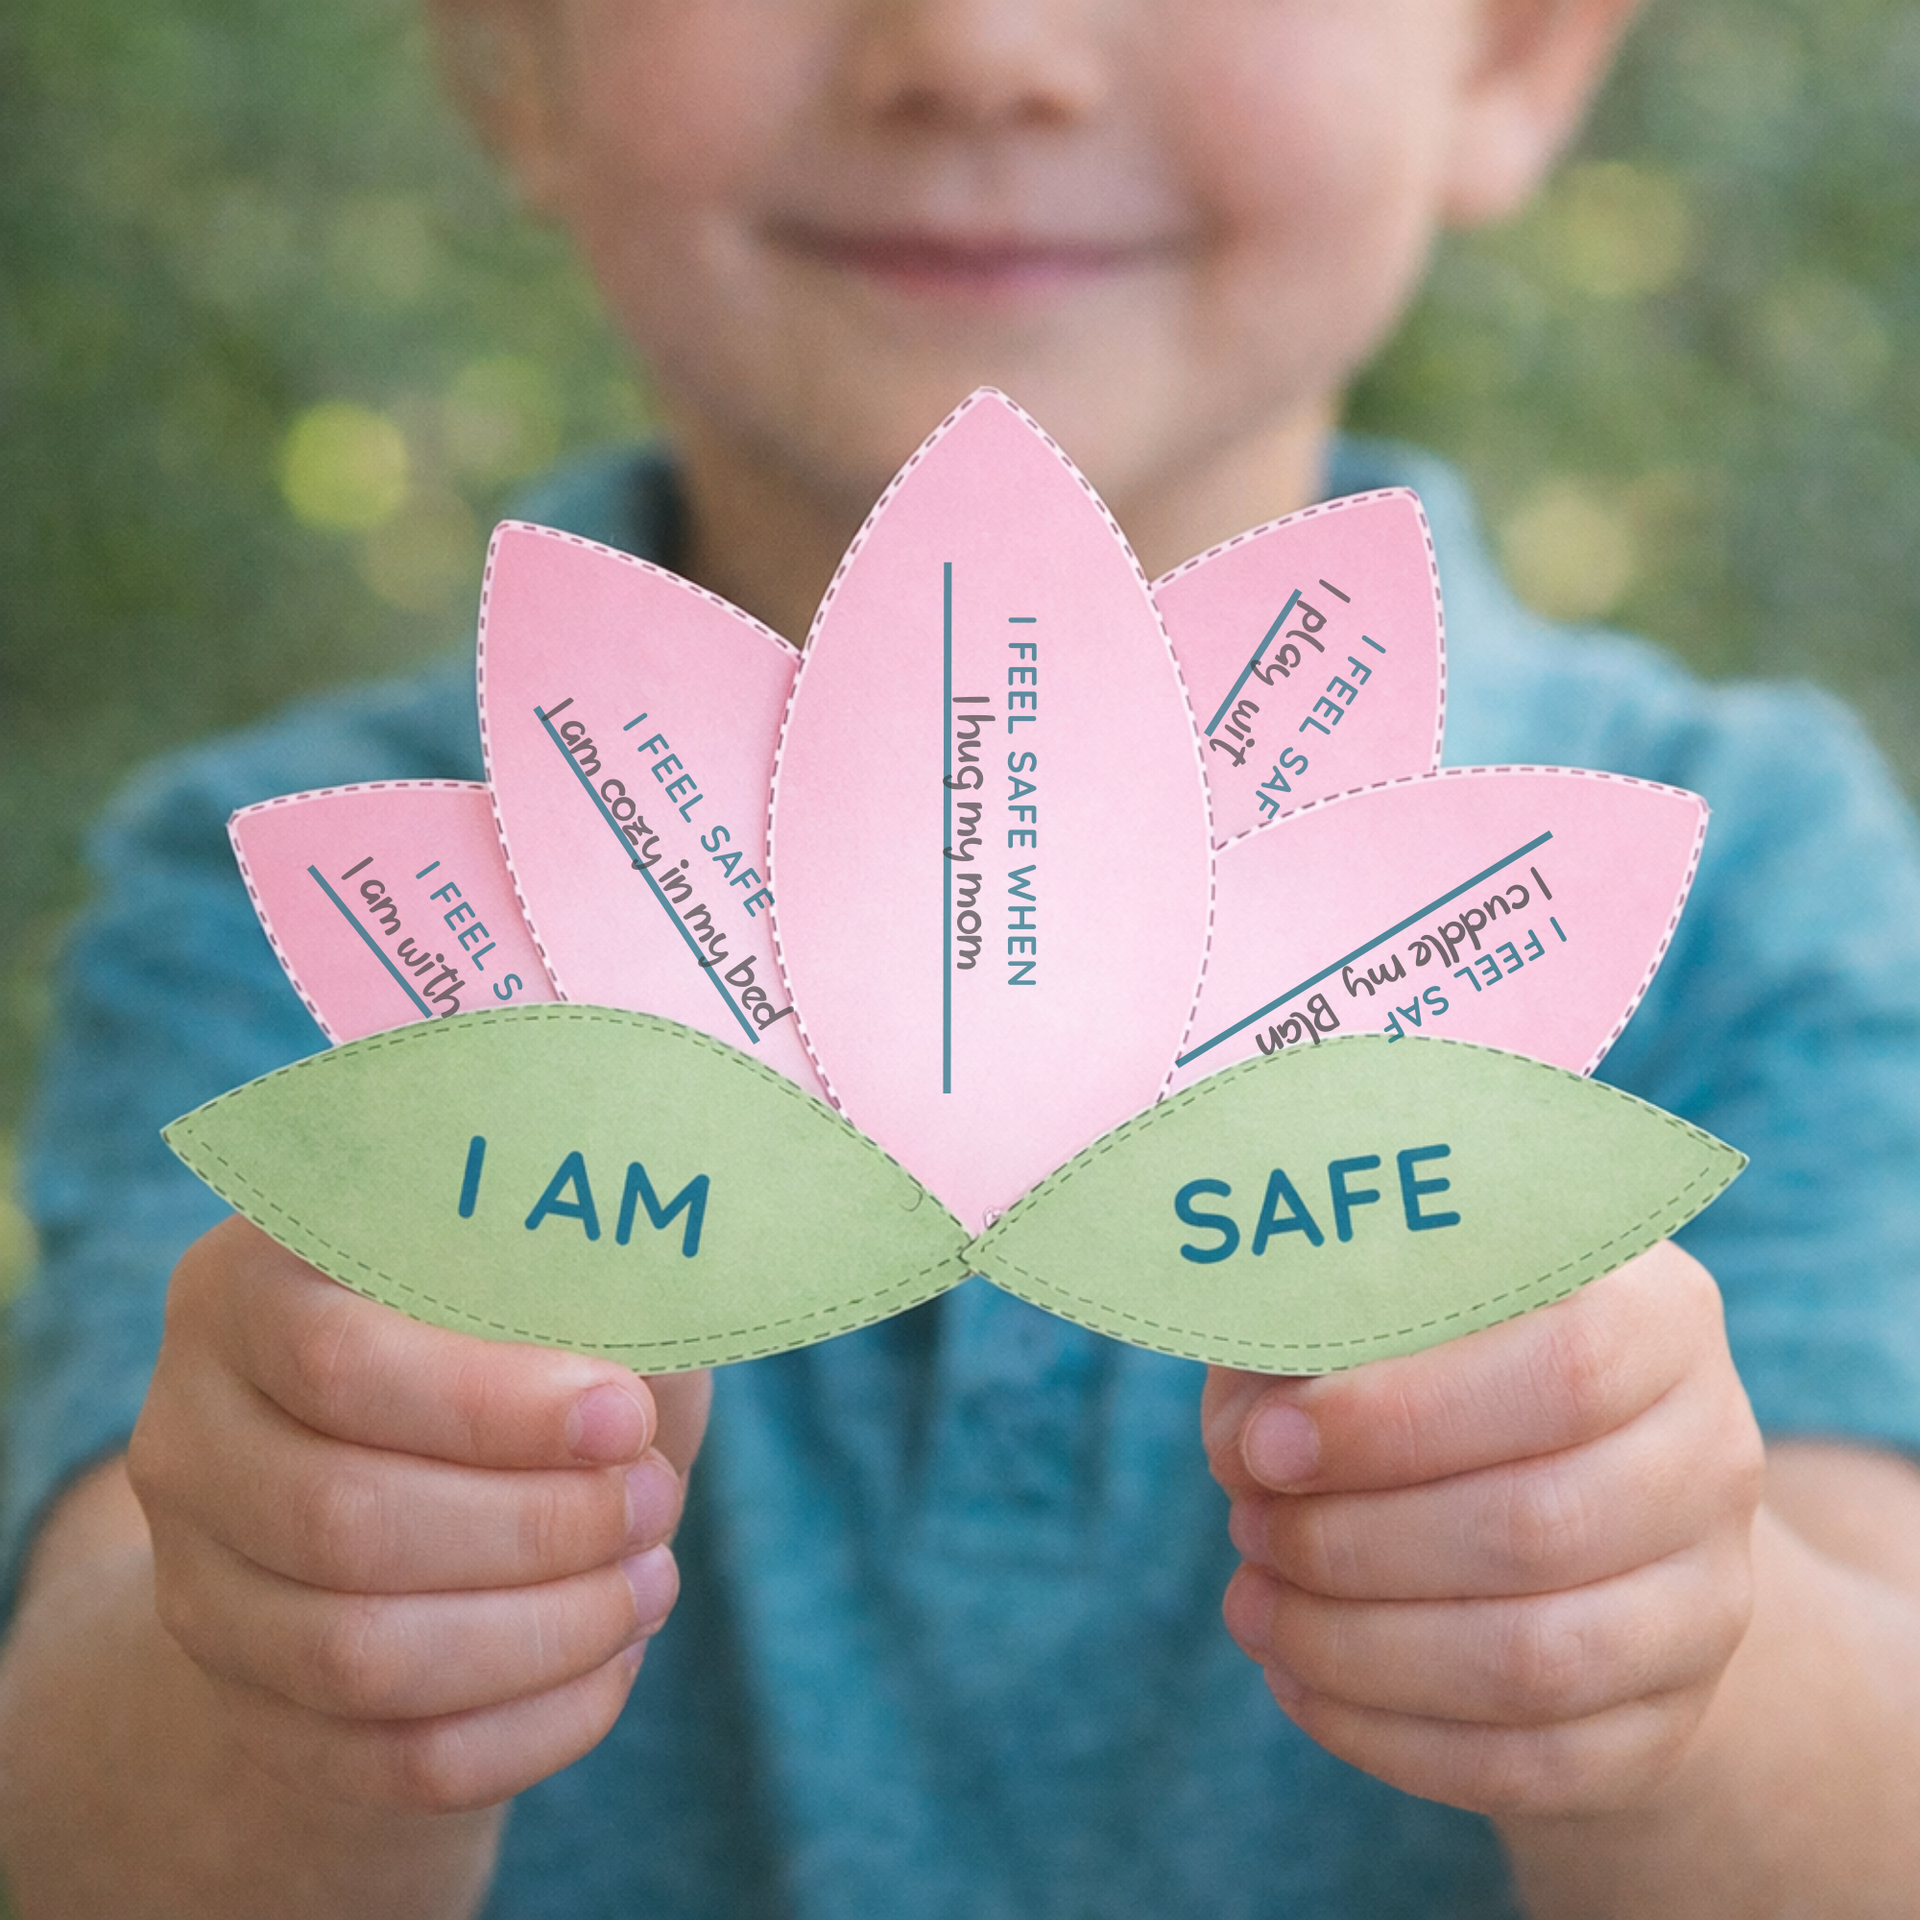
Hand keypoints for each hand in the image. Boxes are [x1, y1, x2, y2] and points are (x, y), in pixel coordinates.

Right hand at [128, 1216, 710, 1813]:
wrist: (436, 1468)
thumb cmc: (522, 1342)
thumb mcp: (558, 1283)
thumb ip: (588, 1295)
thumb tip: (647, 1359)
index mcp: (249, 1285)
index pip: (337, 1360)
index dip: (493, 1406)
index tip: (625, 1417)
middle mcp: (190, 1429)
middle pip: (341, 1519)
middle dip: (538, 1526)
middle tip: (656, 1501)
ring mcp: (198, 1579)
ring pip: (356, 1655)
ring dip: (543, 1631)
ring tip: (650, 1579)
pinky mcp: (248, 1705)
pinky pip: (388, 1759)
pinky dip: (528, 1724)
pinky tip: (611, 1661)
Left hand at [1203, 1242, 1764, 1817]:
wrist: (1564, 1492)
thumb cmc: (1426, 1369)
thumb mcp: (1366, 1315)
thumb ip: (1306, 1344)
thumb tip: (1250, 1439)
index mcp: (1651, 1310)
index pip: (1562, 1366)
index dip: (1398, 1419)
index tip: (1267, 1446)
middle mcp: (1710, 1449)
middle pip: (1539, 1527)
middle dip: (1353, 1543)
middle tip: (1246, 1525)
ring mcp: (1709, 1596)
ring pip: (1537, 1660)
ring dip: (1357, 1646)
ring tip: (1252, 1603)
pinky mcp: (1671, 1718)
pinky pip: (1534, 1762)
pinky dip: (1389, 1733)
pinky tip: (1296, 1679)